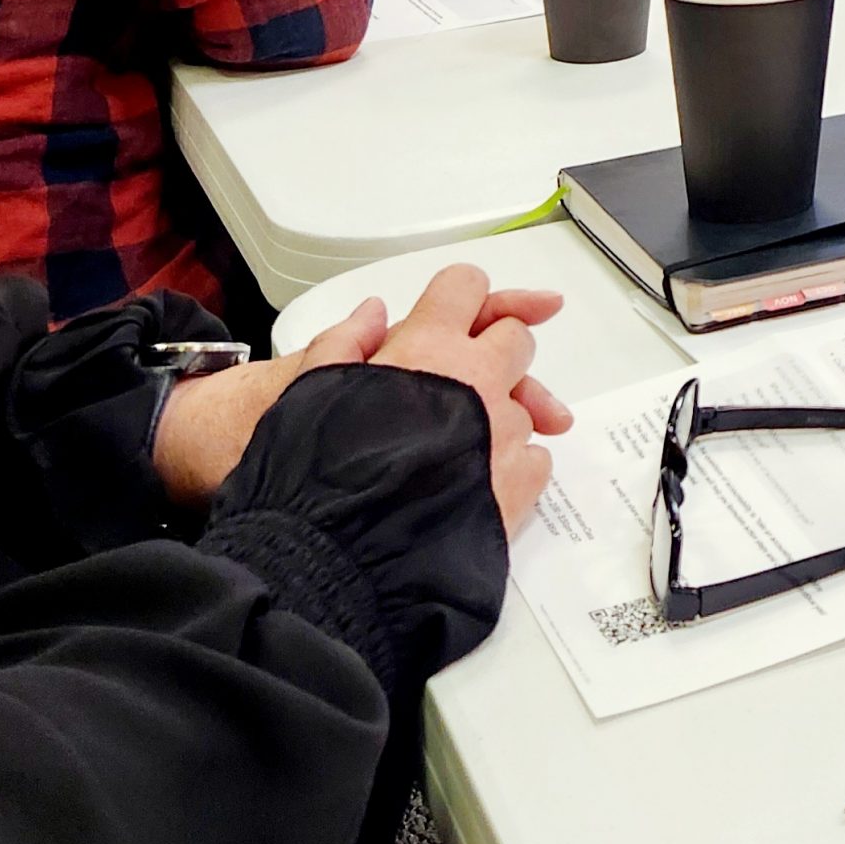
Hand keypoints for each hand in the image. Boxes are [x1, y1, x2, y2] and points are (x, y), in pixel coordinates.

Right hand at [153, 265, 571, 532]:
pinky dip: (512, 465)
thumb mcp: (309, 392)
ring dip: (499, 418)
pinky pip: (536, 456)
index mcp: (427, 347)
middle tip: (459, 386)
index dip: (462, 296)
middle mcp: (477, 379)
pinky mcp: (522, 481)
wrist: (339, 557)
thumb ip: (344, 342)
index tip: (457, 315)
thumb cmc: (318, 473)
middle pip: (514, 340)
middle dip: (494, 354)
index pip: (466, 286)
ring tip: (453, 452)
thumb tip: (375, 311)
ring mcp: (506, 430)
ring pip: (526, 405)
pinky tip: (474, 483)